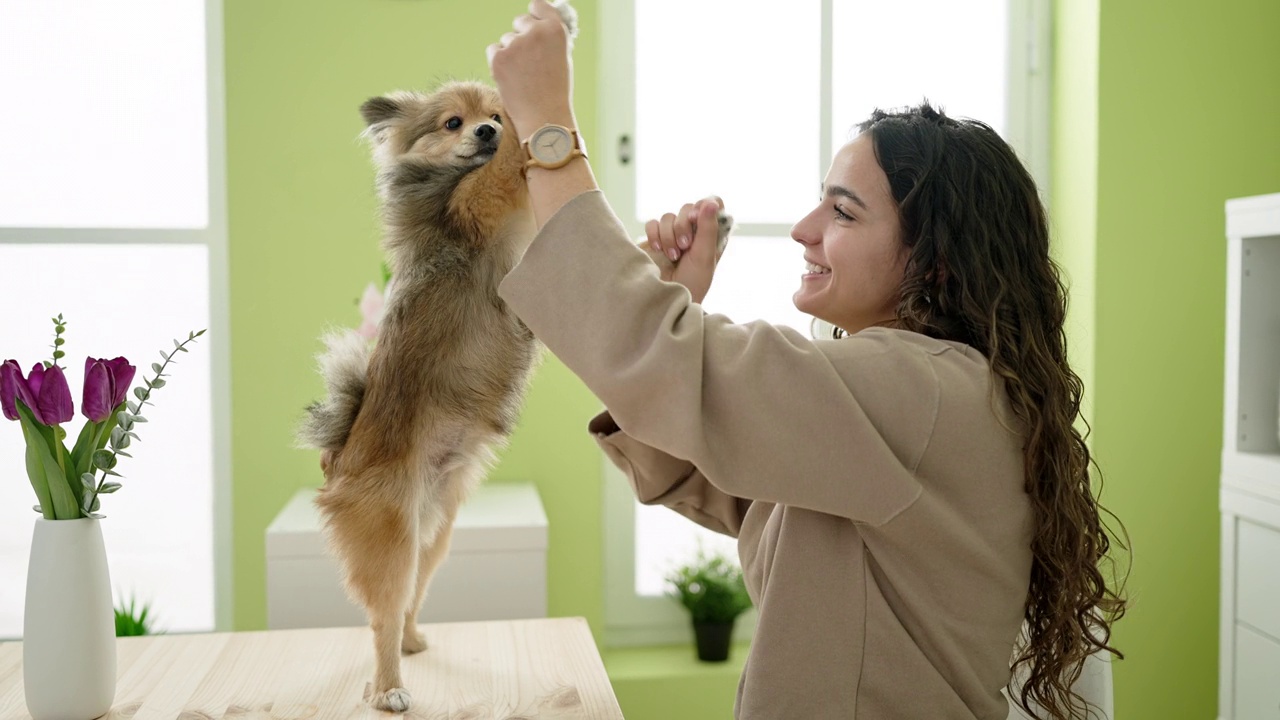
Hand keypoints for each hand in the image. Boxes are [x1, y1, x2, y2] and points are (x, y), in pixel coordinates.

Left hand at [487, 0, 575, 140]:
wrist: (545, 119)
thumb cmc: (556, 91)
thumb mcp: (562, 58)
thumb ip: (550, 38)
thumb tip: (538, 23)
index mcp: (556, 29)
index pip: (538, 5)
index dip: (534, 16)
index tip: (533, 26)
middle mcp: (536, 32)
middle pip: (520, 21)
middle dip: (522, 37)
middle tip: (529, 61)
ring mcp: (515, 44)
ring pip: (507, 39)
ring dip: (511, 53)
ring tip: (524, 76)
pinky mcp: (498, 58)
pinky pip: (493, 50)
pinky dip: (499, 62)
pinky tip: (511, 78)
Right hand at [643, 197, 725, 303]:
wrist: (665, 300)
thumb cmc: (692, 283)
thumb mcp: (705, 256)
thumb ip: (708, 228)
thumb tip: (711, 202)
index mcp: (711, 234)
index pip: (713, 204)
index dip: (705, 205)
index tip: (698, 218)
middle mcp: (693, 231)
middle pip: (688, 207)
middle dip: (684, 226)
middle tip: (684, 246)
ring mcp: (672, 234)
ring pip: (668, 216)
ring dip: (669, 235)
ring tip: (672, 256)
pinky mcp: (654, 239)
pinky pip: (652, 223)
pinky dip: (654, 235)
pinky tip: (658, 250)